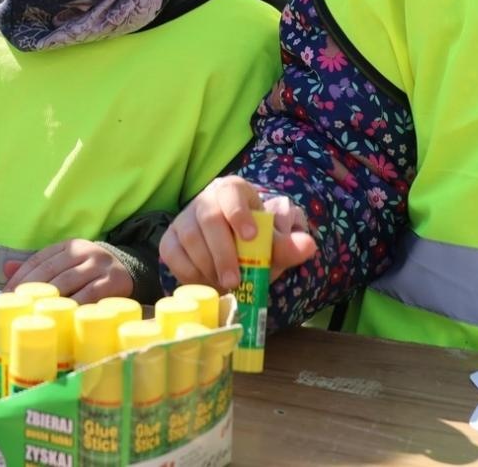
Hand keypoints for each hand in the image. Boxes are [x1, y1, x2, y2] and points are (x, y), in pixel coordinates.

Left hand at [3, 239, 133, 302]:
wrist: (130, 270)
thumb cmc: (89, 270)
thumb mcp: (66, 263)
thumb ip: (38, 266)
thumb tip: (6, 268)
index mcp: (68, 246)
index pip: (39, 259)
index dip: (21, 276)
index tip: (6, 293)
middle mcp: (83, 251)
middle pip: (51, 269)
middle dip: (31, 289)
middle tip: (17, 306)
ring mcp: (98, 265)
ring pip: (68, 281)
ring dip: (49, 298)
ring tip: (33, 312)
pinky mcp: (113, 281)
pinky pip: (89, 294)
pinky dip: (74, 305)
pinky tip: (61, 315)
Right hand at [160, 176, 317, 289]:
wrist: (233, 255)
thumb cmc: (254, 245)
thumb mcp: (274, 245)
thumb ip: (289, 246)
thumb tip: (307, 246)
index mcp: (232, 191)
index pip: (231, 192)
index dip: (238, 212)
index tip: (250, 236)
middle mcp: (204, 199)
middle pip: (208, 218)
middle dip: (222, 252)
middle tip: (235, 281)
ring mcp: (184, 219)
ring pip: (188, 237)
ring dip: (206, 266)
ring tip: (224, 286)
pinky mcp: (169, 238)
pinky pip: (171, 253)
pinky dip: (187, 272)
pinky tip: (205, 283)